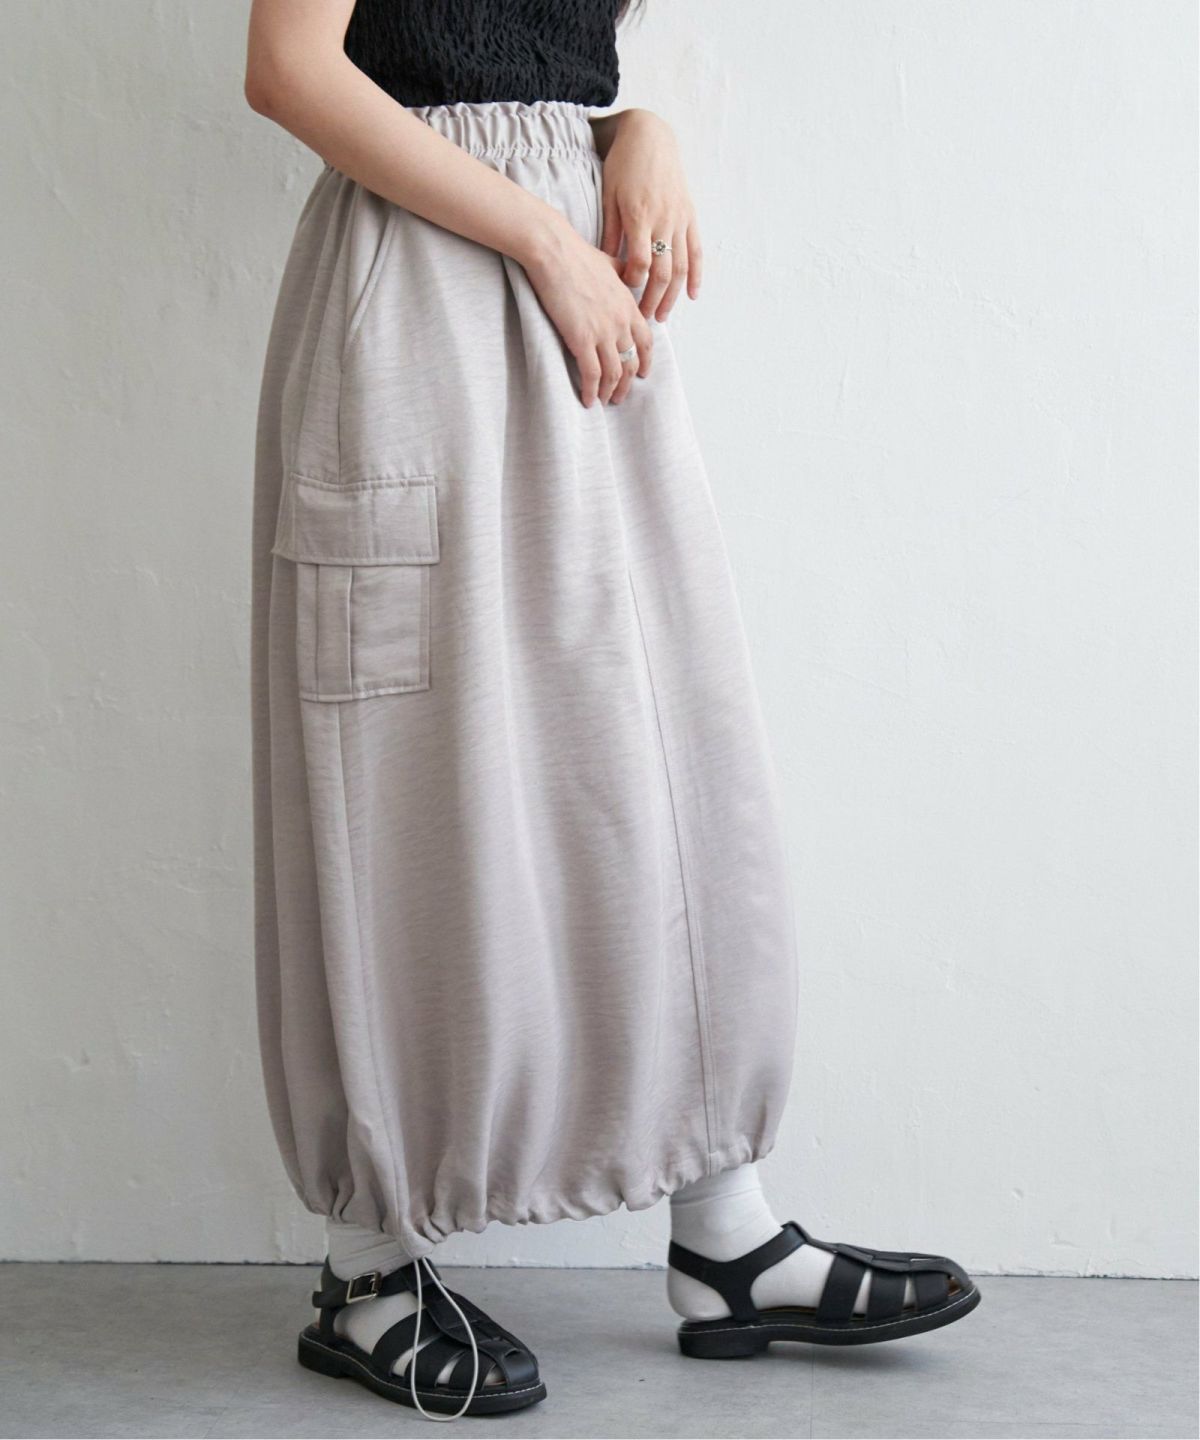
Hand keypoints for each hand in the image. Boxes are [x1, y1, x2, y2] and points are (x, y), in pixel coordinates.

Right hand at [523, 221, 654, 407]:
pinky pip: (592, 374)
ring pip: (613, 373)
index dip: (644, 360)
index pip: (645, 341)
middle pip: (630, 362)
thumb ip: (622, 275)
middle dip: (626, 383)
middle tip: (619, 395)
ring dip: (609, 391)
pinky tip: (587, 400)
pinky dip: (591, 390)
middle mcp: (621, 321)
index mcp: (628, 305)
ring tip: (603, 401)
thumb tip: (626, 276)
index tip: (641, 373)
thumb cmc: (576, 254)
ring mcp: (603, 332)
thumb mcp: (609, 263)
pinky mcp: (582, 339)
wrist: (554, 252)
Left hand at [599, 110, 702, 322]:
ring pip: (681, 266)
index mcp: (640, 216)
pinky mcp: (690, 215)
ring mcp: (680, 219)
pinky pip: (696, 250)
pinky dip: (696, 275)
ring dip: (673, 296)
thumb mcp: (609, 196)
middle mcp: (663, 220)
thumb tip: (608, 266)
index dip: (633, 285)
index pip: (640, 263)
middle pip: (663, 272)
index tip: (623, 298)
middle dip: (653, 300)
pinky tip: (692, 295)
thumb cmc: (623, 165)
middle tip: (643, 322)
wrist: (650, 136)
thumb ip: (611, 232)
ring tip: (662, 317)